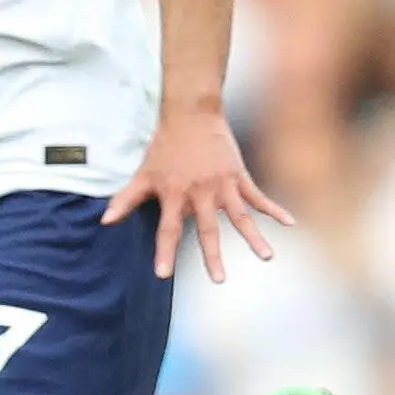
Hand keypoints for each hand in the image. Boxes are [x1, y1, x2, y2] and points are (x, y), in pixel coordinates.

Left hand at [103, 107, 292, 281]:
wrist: (191, 115)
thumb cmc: (165, 146)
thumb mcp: (143, 173)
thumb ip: (126, 199)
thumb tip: (105, 221)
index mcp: (175, 195)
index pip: (167, 230)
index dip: (164, 252)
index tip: (163, 274)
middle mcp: (200, 194)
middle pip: (207, 230)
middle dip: (212, 256)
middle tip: (219, 279)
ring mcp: (222, 185)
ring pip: (240, 216)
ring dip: (253, 237)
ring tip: (266, 256)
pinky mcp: (238, 176)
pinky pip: (258, 196)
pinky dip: (274, 209)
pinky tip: (289, 222)